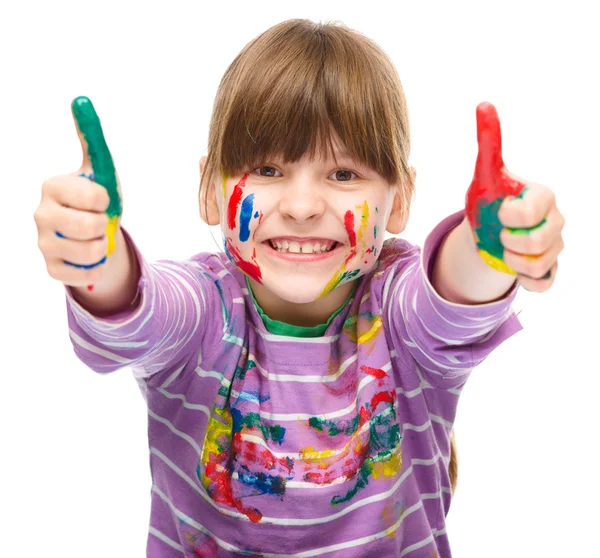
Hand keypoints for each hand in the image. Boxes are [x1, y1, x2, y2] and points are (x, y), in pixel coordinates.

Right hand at [34, 96, 122, 288]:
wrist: (95, 233)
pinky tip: (92, 257)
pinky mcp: (52, 268)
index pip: (95, 197)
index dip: (107, 201)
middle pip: (91, 227)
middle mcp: (40, 214)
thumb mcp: (99, 169)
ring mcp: (43, 243)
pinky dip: (98, 268)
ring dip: (104, 247)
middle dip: (105, 225)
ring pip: (91, 252)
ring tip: (96, 238)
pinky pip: (85, 274)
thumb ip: (91, 137)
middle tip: (99, 220)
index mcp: (52, 186)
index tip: (101, 199)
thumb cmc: (96, 198)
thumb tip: (81, 98)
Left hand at [465, 102, 563, 292]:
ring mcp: (555, 246)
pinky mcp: (549, 269)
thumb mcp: (485, 174)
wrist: (486, 233)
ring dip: (512, 260)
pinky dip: (528, 280)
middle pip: (538, 240)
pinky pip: (545, 282)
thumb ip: (488, 142)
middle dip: (509, 240)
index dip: (512, 215)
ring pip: (539, 263)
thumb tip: (483, 103)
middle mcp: (555, 220)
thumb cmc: (488, 201)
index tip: (499, 212)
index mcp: (543, 196)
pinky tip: (514, 270)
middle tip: (499, 233)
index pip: (535, 209)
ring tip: (504, 249)